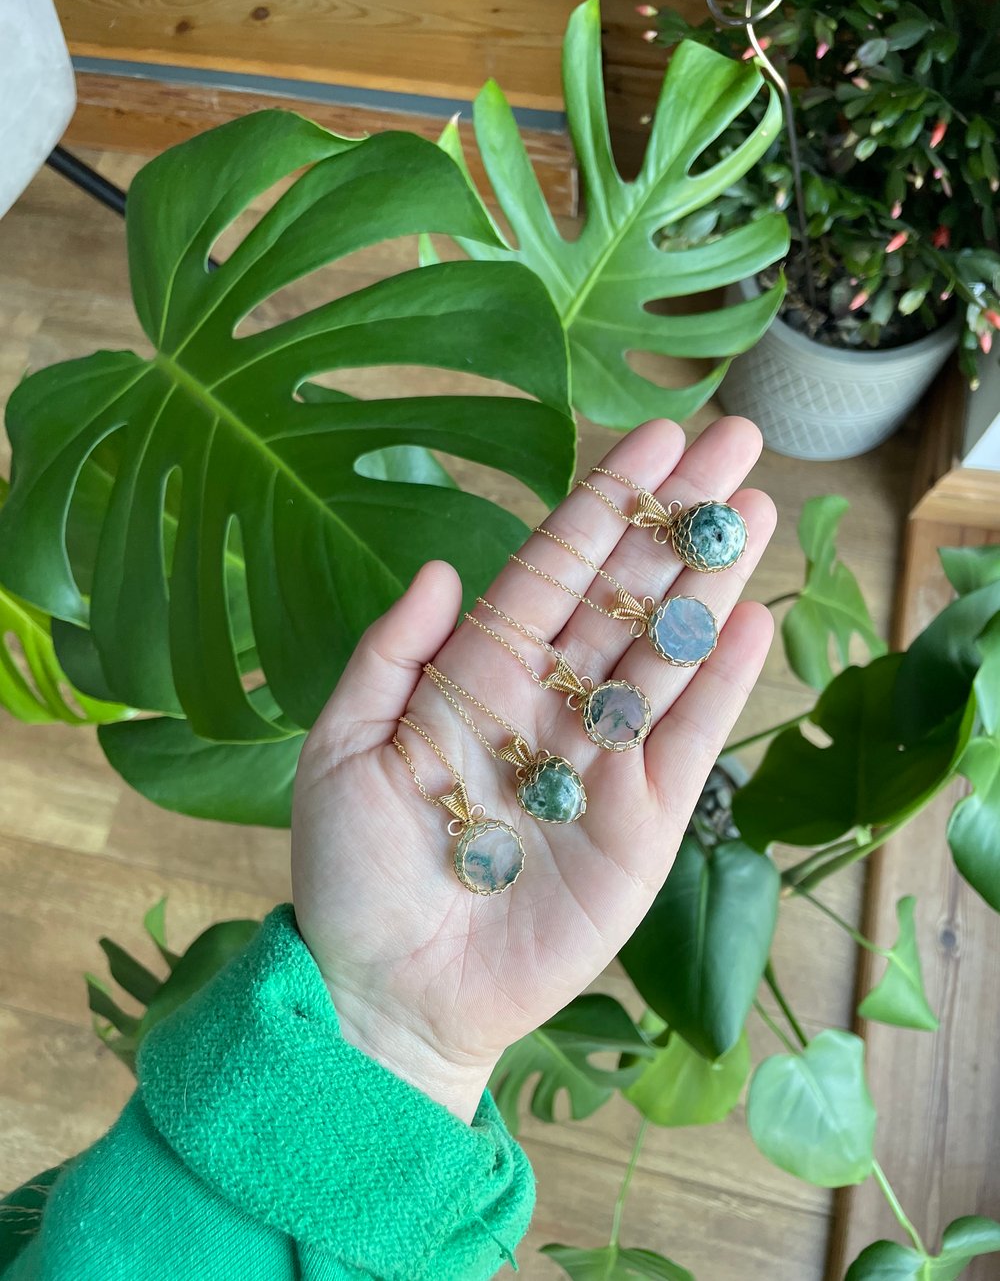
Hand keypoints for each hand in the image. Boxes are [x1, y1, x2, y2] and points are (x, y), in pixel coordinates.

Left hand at [291, 417, 774, 1121]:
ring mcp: (603, 761)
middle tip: (737, 438)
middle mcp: (550, 704)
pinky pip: (688, 743)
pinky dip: (722, 684)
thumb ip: (390, 657)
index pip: (553, 569)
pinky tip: (749, 617)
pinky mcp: (643, 826)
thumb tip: (441, 570)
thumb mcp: (341, 751)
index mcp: (479, 676)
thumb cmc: (351, 873)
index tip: (654, 437)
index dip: (602, 503)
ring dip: (712, 580)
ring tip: (757, 506)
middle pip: (626, 593)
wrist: (388, 992)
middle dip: (677, 517)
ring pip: (667, 653)